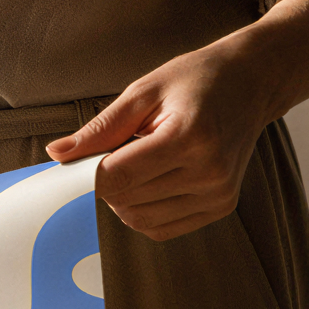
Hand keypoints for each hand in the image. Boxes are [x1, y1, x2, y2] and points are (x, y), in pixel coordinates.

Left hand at [47, 0, 308, 239]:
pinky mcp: (221, 207)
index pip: (117, 176)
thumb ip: (100, 128)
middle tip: (114, 152)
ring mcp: (218, 194)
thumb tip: (56, 154)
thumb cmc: (197, 80)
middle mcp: (209, 172)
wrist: (252, 83)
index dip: (88, 173)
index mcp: (190, 137)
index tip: (81, 159)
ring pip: (140, 220)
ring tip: (137, 162)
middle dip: (105, 182)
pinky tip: (150, 181)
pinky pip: (161, 228)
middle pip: (125, 200)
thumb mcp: (143, 91)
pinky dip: (143, 211)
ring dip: (122, 198)